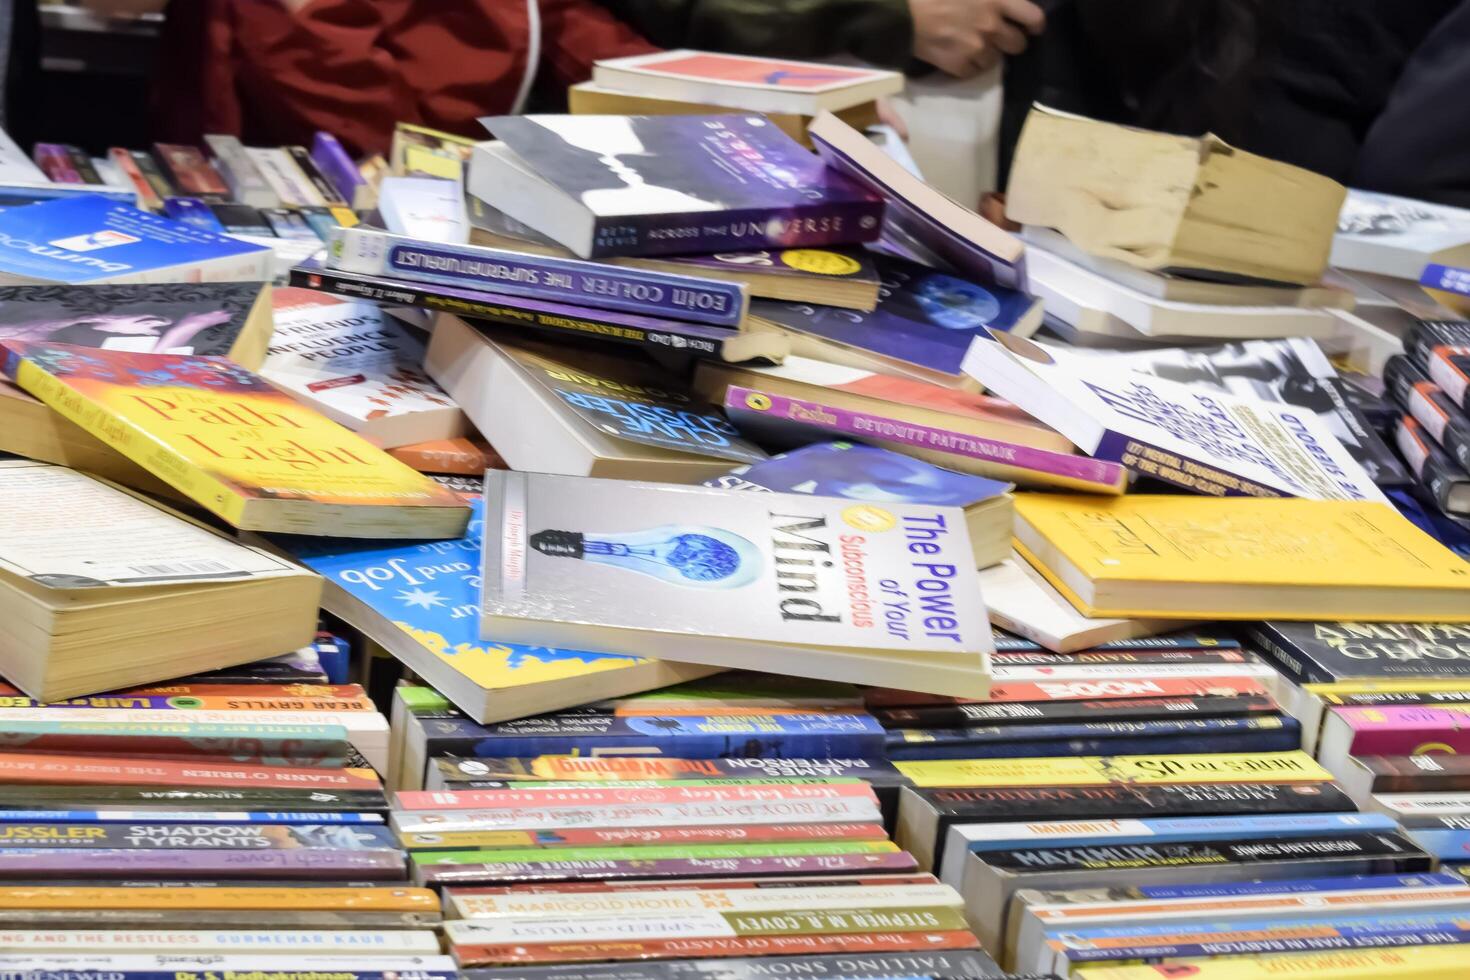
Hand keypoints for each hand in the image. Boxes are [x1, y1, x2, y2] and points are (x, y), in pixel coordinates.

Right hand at [908, 0, 1045, 77]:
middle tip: (1000, 39)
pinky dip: (968, 66)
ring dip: (988, 54)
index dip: (1036, 24)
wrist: (902, 14)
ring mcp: (977, 49)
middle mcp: (992, 26)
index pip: (1033, 17)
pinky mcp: (960, 66)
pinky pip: (973, 72)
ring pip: (995, 61)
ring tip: (974, 47)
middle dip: (1011, 42)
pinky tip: (958, 56)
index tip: (1032, 28)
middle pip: (1018, 44)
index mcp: (997, 0)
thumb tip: (996, 1)